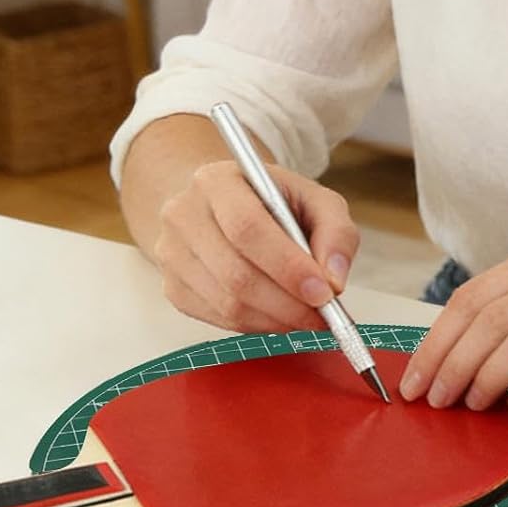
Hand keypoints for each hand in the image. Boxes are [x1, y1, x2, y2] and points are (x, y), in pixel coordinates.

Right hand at [153, 159, 360, 334]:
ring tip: (307, 317)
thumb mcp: (313, 199)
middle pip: (236, 273)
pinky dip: (257, 326)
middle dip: (287, 302)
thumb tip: (335, 279)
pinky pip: (218, 319)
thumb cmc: (272, 202)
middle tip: (322, 315)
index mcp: (217, 180)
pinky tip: (279, 316)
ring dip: (276, 319)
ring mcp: (172, 254)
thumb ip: (335, 232)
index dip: (287, 265)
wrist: (222, 207)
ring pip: (227, 303)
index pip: (247, 227)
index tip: (323, 292)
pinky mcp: (173, 287)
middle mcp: (184, 214)